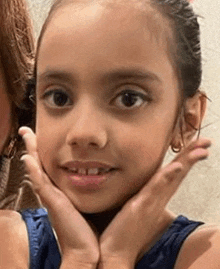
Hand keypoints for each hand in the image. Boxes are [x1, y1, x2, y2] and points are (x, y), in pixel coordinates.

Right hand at [19, 127, 98, 267]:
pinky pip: (41, 183)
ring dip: (31, 152)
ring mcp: (51, 197)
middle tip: (27, 131)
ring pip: (38, 170)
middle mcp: (53, 192)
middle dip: (33, 146)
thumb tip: (98, 177)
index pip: (50, 166)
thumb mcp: (87, 204)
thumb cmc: (89, 229)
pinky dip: (34, 171)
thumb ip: (89, 191)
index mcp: (61, 191)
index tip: (40, 136)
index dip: (44, 151)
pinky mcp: (53, 203)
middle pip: (40, 164)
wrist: (86, 251)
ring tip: (26, 135)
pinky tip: (29, 158)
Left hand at [99, 137, 210, 268]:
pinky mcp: (142, 205)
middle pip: (179, 171)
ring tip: (201, 149)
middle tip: (207, 141)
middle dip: (193, 154)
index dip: (187, 158)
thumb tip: (144, 183)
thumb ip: (145, 193)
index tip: (197, 145)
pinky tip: (177, 166)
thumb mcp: (137, 205)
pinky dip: (168, 176)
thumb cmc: (125, 228)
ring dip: (187, 162)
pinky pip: (157, 188)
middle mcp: (159, 197)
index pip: (176, 172)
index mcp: (158, 195)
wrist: (115, 251)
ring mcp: (152, 201)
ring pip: (173, 177)